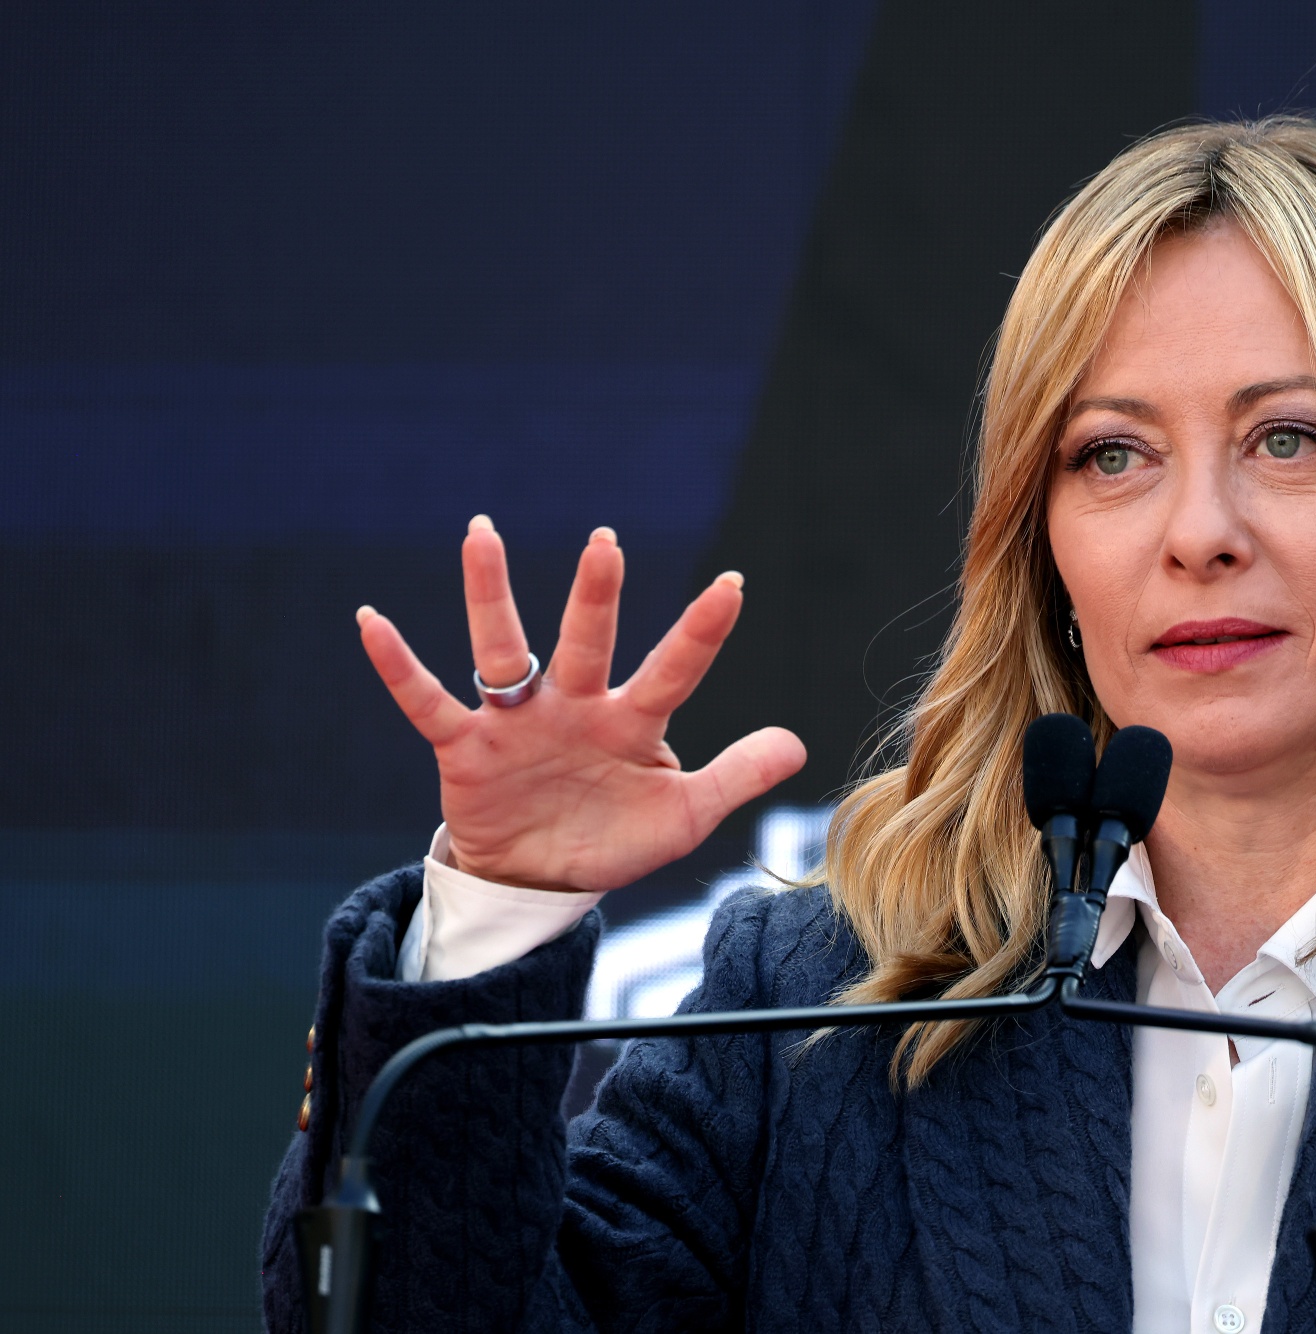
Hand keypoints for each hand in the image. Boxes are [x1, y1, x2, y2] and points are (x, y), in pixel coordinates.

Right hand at [354, 516, 806, 891]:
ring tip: (480, 533)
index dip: (702, 632)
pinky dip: (398, 665)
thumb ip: (736, 777)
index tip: (733, 583)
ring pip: (503, 649)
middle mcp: (575, 706)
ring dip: (490, 594)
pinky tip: (371, 622)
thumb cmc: (615, 837)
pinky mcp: (467, 748)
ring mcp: (519, 722)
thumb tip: (798, 743)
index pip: (674, 668)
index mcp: (632, 722)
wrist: (541, 881)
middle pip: (588, 642)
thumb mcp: (683, 817)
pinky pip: (428, 700)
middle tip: (606, 541)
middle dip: (596, 595)